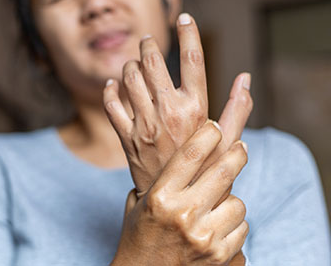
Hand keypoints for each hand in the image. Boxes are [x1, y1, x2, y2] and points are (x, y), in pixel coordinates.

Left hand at [103, 13, 252, 196]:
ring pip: (129, 79)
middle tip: (148, 41)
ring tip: (134, 63)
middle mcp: (167, 113)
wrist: (176, 203)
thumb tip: (244, 78)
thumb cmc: (205, 171)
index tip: (185, 19)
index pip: (192, 59)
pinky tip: (113, 84)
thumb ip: (238, 108)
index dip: (188, 33)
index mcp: (195, 109)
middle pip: (152, 63)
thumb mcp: (228, 142)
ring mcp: (144, 125)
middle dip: (148, 45)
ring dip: (129, 64)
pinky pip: (111, 104)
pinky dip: (109, 90)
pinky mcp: (126, 138)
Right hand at [111, 123, 248, 265]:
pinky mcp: (220, 257)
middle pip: (224, 171)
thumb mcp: (137, 204)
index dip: (208, 134)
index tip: (215, 128)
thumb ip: (158, 180)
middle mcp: (183, 214)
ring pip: (238, 203)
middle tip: (241, 148)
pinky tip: (219, 230)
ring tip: (217, 208)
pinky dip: (234, 227)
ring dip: (231, 202)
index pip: (191, 153)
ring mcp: (204, 237)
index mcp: (160, 197)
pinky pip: (242, 229)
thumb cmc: (138, 237)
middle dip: (237, 154)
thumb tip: (183, 154)